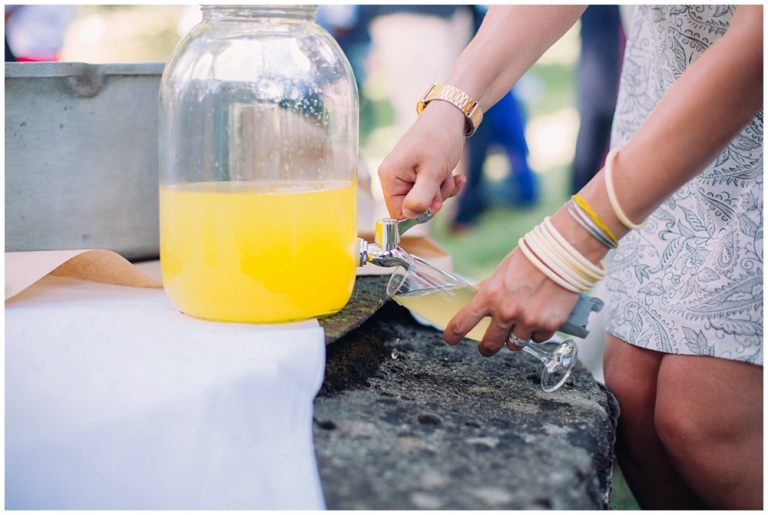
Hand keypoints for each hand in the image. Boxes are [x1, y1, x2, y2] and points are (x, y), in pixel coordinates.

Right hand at [378, 101, 467, 218]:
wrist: (451, 115)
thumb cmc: (439, 139)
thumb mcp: (432, 172)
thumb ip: (421, 198)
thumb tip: (410, 217)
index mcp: (390, 177)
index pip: (398, 212)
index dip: (419, 212)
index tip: (436, 203)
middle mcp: (394, 177)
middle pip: (413, 206)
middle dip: (434, 199)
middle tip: (445, 182)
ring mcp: (406, 174)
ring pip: (425, 199)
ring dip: (442, 191)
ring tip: (448, 174)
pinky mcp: (418, 172)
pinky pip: (432, 189)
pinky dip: (445, 185)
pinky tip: (456, 176)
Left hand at [443, 247, 579, 356]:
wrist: (562, 255)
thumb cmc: (530, 259)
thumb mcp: (500, 273)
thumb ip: (488, 290)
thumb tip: (475, 299)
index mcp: (489, 296)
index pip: (462, 323)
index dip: (453, 335)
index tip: (450, 339)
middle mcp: (506, 312)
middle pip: (489, 345)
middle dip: (487, 347)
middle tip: (488, 345)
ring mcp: (528, 321)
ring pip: (514, 345)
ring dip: (516, 337)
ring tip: (522, 323)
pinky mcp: (548, 326)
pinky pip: (538, 339)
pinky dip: (537, 331)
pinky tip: (541, 316)